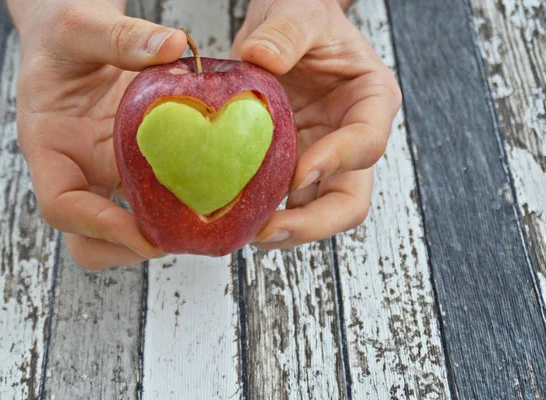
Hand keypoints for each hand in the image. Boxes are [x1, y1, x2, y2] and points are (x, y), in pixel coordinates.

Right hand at [10, 0, 186, 268]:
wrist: (74, 40)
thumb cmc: (64, 35)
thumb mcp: (82, 27)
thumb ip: (120, 37)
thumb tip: (174, 45)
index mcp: (51, 148)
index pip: (61, 207)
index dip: (100, 228)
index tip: (143, 233)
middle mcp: (78, 172)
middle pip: (90, 240)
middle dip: (131, 249)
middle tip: (180, 239)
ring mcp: (107, 174)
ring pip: (127, 229)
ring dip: (162, 234)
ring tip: (205, 224)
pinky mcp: (135, 169)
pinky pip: (157, 199)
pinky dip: (182, 206)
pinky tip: (216, 194)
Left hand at [231, 0, 401, 248]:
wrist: (283, 30)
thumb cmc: (304, 16)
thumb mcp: (299, 12)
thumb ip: (286, 32)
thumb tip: (261, 57)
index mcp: (371, 103)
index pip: (366, 144)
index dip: (336, 163)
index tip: (298, 174)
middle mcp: (351, 139)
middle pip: (349, 201)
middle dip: (313, 224)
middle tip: (269, 232)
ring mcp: (321, 159)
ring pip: (316, 212)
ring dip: (285, 230)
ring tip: (245, 234)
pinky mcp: (292, 166)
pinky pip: (284, 201)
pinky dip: (263, 214)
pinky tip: (236, 217)